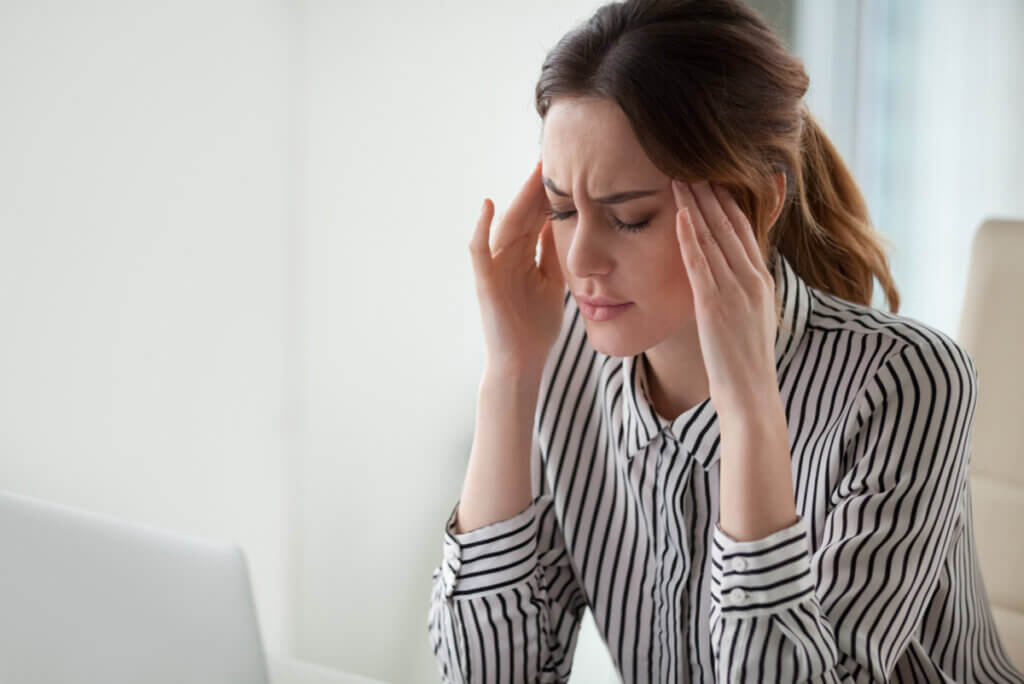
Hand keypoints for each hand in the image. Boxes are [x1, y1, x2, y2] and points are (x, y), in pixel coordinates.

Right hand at [469, 158, 564, 376]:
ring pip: (507, 225)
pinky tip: (489, 206)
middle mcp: (508, 256)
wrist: (523, 363)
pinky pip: (479, 251)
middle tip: (554, 154)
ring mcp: (495, 267)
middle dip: (540, 186)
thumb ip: (554, 253)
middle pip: (525, 214)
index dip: (554, 192)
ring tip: (534, 170)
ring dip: (520, 197)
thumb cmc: (536, 327)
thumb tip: (567, 222)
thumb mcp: (554, 282)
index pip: (540, 216)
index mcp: (526, 255)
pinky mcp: (485, 282)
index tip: (571, 165)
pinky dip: (480, 227)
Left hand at [671, 179, 777, 416]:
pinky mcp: (715, 306)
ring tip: (680, 177)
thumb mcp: (751, 321)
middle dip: (711, 193)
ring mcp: (735, 292)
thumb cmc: (745, 364)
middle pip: (730, 226)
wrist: (751, 395)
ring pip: (714, 238)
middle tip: (693, 163)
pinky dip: (691, 237)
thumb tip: (733, 279)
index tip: (712, 178)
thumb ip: (743, 295)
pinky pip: (701, 264)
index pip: (744, 231)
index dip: (728, 202)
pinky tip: (681, 215)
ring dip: (696, 205)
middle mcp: (752, 281)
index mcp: (761, 282)